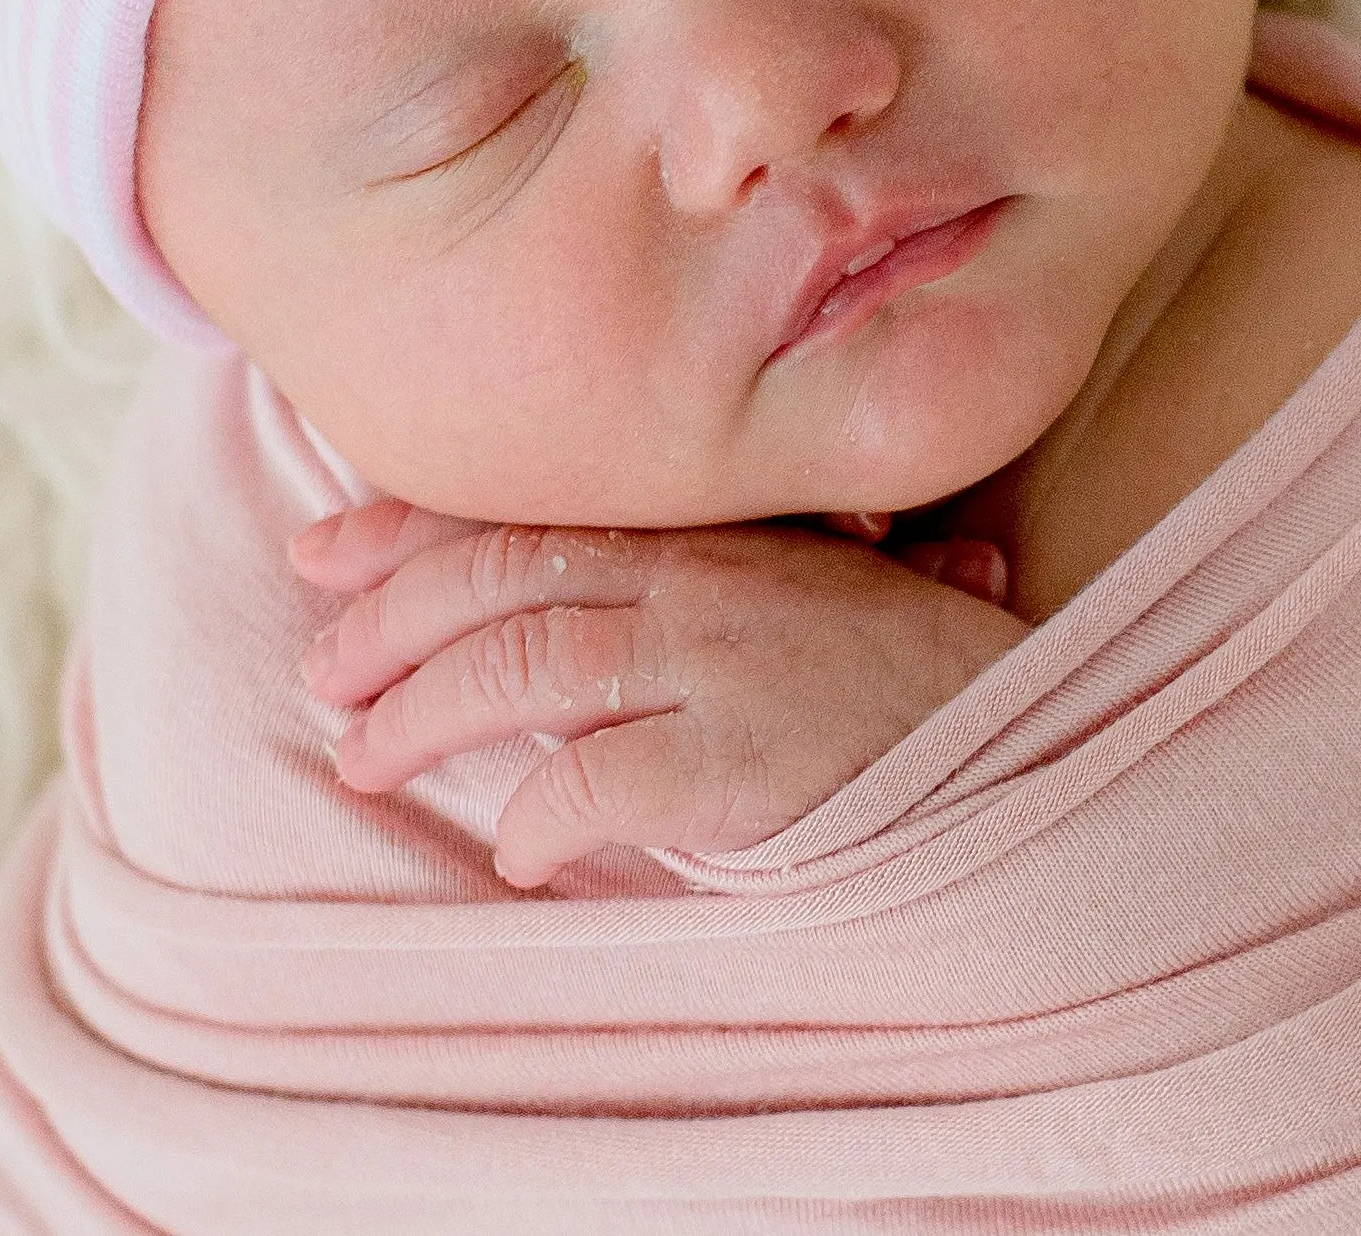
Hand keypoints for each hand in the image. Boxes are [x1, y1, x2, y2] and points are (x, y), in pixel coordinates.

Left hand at [290, 500, 1024, 888]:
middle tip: (319, 673)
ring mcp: (726, 660)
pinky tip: (512, 848)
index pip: (533, 513)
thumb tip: (580, 616)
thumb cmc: (920, 686)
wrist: (1041, 745)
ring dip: (425, 713)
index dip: (414, 530)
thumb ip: (706, 589)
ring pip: (528, 662)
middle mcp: (708, 578)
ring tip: (361, 758)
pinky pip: (601, 776)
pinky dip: (538, 811)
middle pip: (506, 577)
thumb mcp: (808, 597)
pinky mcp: (748, 758)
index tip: (324, 548)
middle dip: (391, 620)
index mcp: (712, 535)